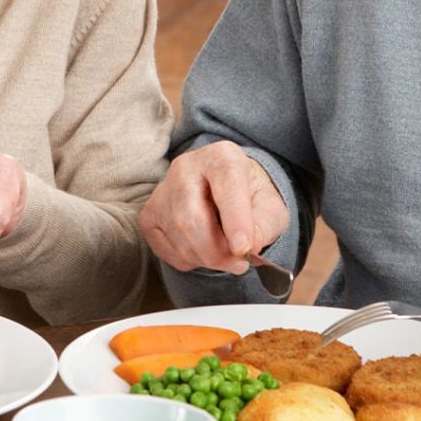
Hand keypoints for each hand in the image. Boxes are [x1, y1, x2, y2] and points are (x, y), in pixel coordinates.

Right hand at [140, 141, 288, 273]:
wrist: (224, 192)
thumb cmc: (249, 197)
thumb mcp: (271, 207)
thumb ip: (264, 225)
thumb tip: (248, 247)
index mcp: (222, 156)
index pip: (226, 185)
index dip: (236, 220)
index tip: (244, 249)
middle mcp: (186, 167)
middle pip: (192, 218)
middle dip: (217, 252)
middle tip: (239, 264)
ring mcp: (163, 190)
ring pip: (179, 237)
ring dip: (206, 258)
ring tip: (224, 253)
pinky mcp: (149, 213)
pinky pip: (166, 248)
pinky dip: (188, 259)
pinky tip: (202, 247)